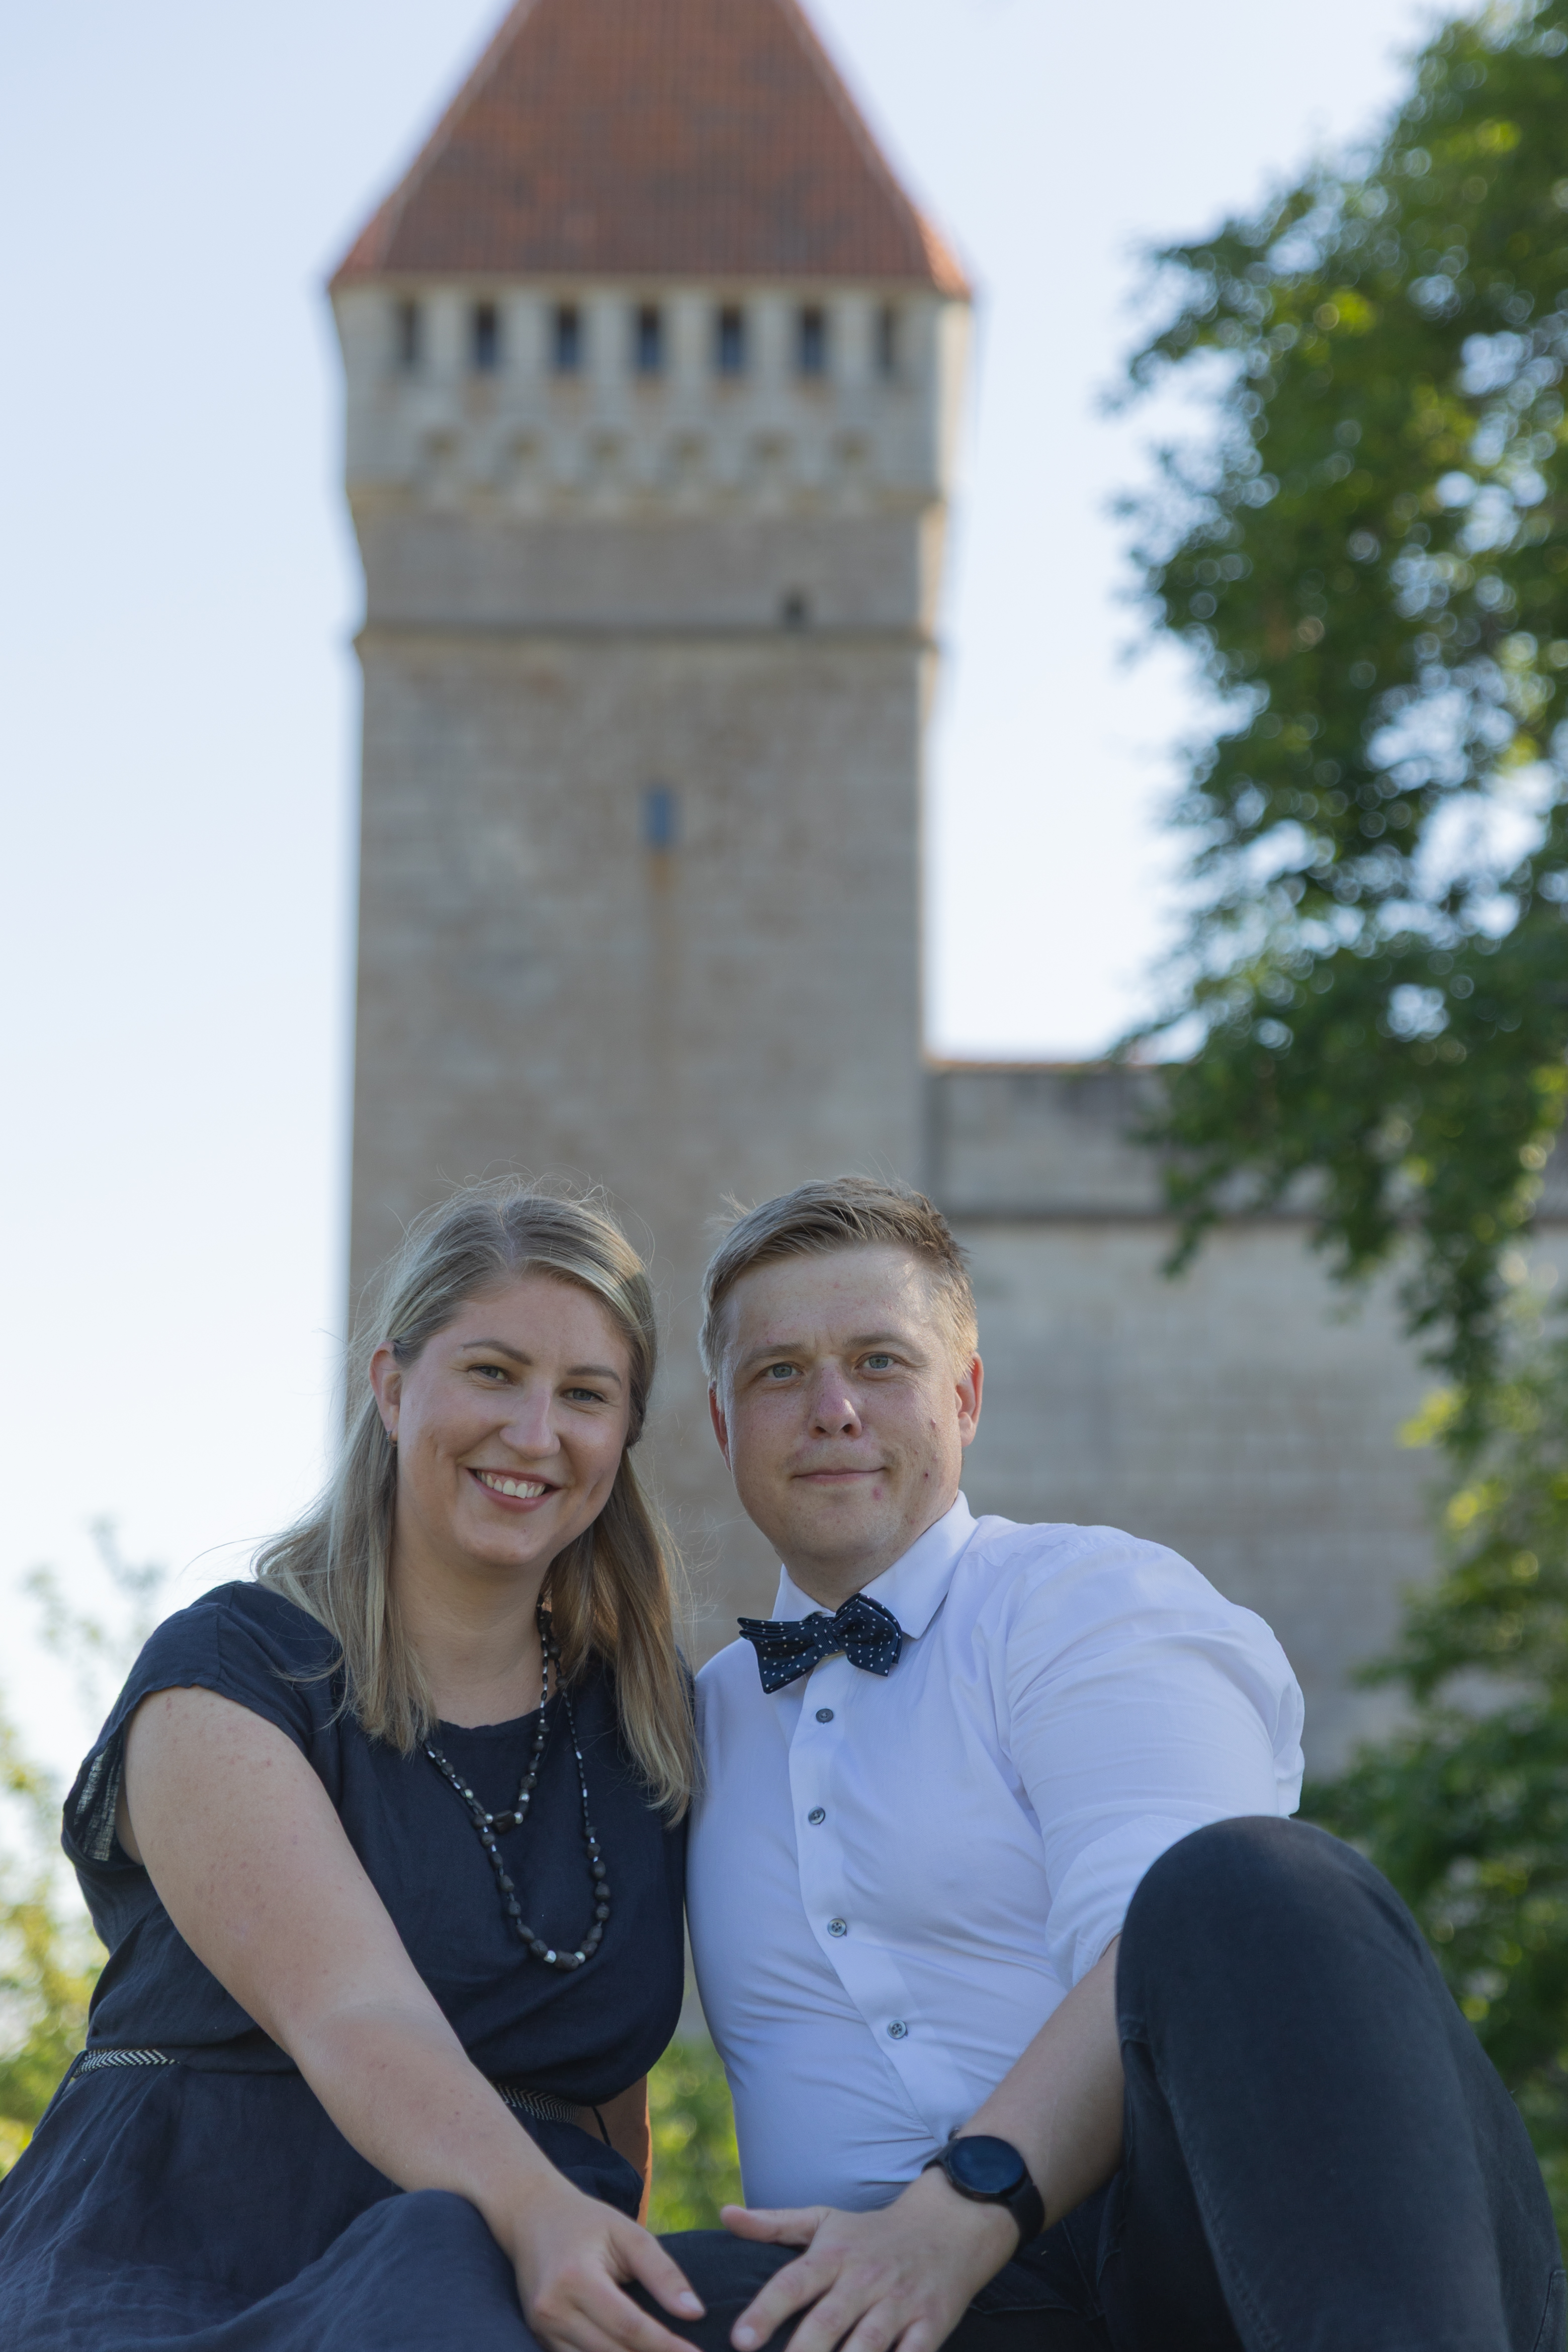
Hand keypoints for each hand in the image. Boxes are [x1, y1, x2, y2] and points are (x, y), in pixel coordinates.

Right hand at [505, 2171, 705, 2351]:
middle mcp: (553, 2310)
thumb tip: (695, 2313)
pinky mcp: (540, 2339)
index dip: (666, 2346)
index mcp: (576, 2278)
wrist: (532, 2216)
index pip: (629, 2327)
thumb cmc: (588, 2222)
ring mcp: (542, 2329)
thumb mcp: (629, 2234)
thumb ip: (663, 2273)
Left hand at [721, 2165, 1019, 2351]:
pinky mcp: (930, 2325)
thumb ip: (773, 2224)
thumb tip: (724, 2215)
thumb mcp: (824, 2220)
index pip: (793, 2283)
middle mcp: (864, 2279)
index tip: (738, 2340)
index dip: (765, 2312)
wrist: (949, 2224)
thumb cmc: (872, 2232)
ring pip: (867, 2345)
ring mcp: (899, 2304)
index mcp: (834, 2255)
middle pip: (827, 2321)